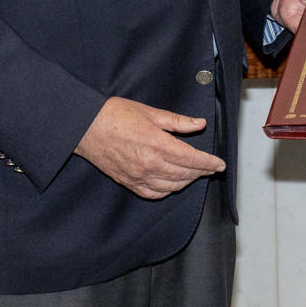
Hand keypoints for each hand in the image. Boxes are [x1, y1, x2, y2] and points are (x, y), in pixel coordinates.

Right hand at [74, 96, 224, 198]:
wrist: (85, 127)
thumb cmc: (116, 114)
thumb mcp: (151, 112)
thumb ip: (178, 122)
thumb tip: (200, 124)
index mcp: (157, 144)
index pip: (192, 159)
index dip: (209, 163)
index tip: (220, 165)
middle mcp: (149, 164)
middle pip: (184, 174)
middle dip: (202, 172)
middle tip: (211, 167)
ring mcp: (138, 176)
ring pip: (171, 186)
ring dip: (187, 181)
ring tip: (195, 173)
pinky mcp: (128, 182)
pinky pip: (153, 194)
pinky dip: (167, 191)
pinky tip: (172, 184)